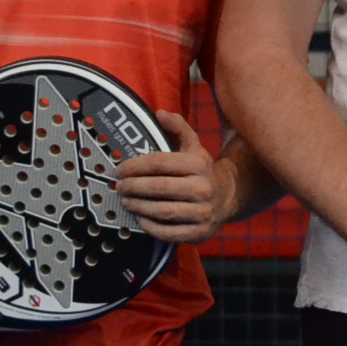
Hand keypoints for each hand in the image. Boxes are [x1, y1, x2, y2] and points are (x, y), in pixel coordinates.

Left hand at [115, 111, 233, 243]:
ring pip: (162, 211)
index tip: (119, 169)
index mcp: (199, 164)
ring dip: (138, 206)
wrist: (228, 196)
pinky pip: (168, 232)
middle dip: (133, 187)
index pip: (160, 163)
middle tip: (119, 187)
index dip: (135, 166)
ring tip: (126, 202)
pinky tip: (140, 219)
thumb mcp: (193, 146)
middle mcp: (203, 188)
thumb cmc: (202, 170)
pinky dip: (150, 226)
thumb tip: (159, 113)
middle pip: (158, 188)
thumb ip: (177, 128)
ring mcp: (202, 212)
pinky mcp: (200, 232)